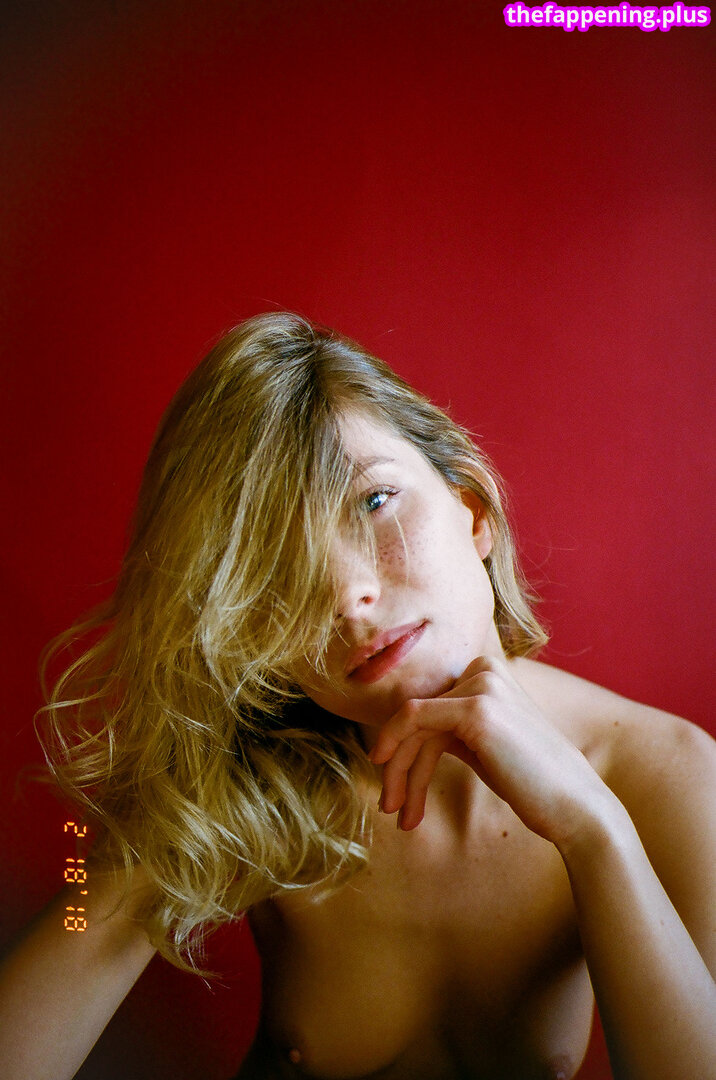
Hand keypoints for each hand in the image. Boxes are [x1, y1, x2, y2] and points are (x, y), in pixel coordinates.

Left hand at [369, 655, 608, 845]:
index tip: (397, 791)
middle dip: (397, 763)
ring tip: (395, 814)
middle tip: (389, 808)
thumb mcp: (481, 743)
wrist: (574, 805)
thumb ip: (448, 728)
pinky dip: (397, 758)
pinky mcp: (476, 708)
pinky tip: (398, 798)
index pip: (429, 707)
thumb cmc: (528, 780)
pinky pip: (413, 720)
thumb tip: (398, 733)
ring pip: (411, 723)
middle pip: (417, 715)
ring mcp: (481, 684)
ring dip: (397, 772)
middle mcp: (483, 669)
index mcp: (487, 672)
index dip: (404, 748)